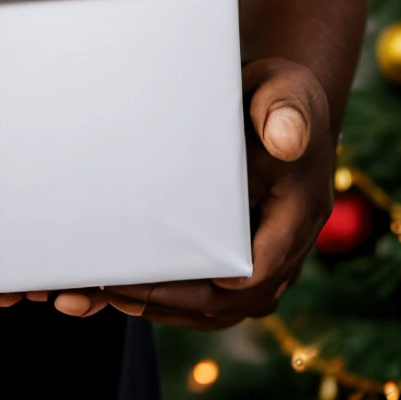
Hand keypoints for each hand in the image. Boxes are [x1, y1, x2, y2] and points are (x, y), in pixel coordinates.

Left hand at [0, 58, 333, 329]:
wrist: (281, 108)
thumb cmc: (280, 96)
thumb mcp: (285, 92)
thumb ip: (284, 113)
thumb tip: (285, 137)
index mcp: (299, 214)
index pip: (262, 266)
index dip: (219, 282)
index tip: (168, 280)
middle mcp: (285, 248)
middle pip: (229, 299)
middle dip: (170, 300)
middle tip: (114, 292)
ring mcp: (261, 258)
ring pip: (213, 306)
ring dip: (158, 306)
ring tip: (101, 297)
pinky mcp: (236, 257)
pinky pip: (204, 295)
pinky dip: (162, 299)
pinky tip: (115, 291)